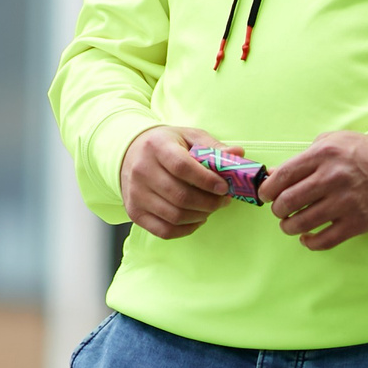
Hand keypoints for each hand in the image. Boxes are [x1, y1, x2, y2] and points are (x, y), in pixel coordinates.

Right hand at [119, 126, 233, 239]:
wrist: (130, 153)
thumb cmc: (166, 145)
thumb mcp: (189, 137)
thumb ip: (213, 146)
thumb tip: (238, 155)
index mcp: (157, 147)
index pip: (182, 167)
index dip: (207, 180)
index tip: (224, 187)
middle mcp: (142, 170)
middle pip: (180, 196)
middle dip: (209, 203)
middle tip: (224, 201)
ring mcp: (136, 194)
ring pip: (174, 216)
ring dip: (201, 216)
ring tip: (212, 208)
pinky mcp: (135, 212)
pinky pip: (164, 230)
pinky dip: (186, 229)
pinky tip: (197, 218)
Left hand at [262, 132, 367, 250]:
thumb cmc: (361, 153)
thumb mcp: (333, 141)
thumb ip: (305, 155)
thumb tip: (276, 174)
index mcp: (323, 155)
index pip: (282, 176)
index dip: (268, 189)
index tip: (266, 195)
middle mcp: (332, 178)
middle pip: (287, 202)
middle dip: (277, 209)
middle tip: (280, 210)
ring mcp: (344, 203)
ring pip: (302, 223)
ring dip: (289, 227)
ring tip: (290, 224)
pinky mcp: (356, 223)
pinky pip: (324, 240)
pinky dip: (310, 243)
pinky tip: (306, 238)